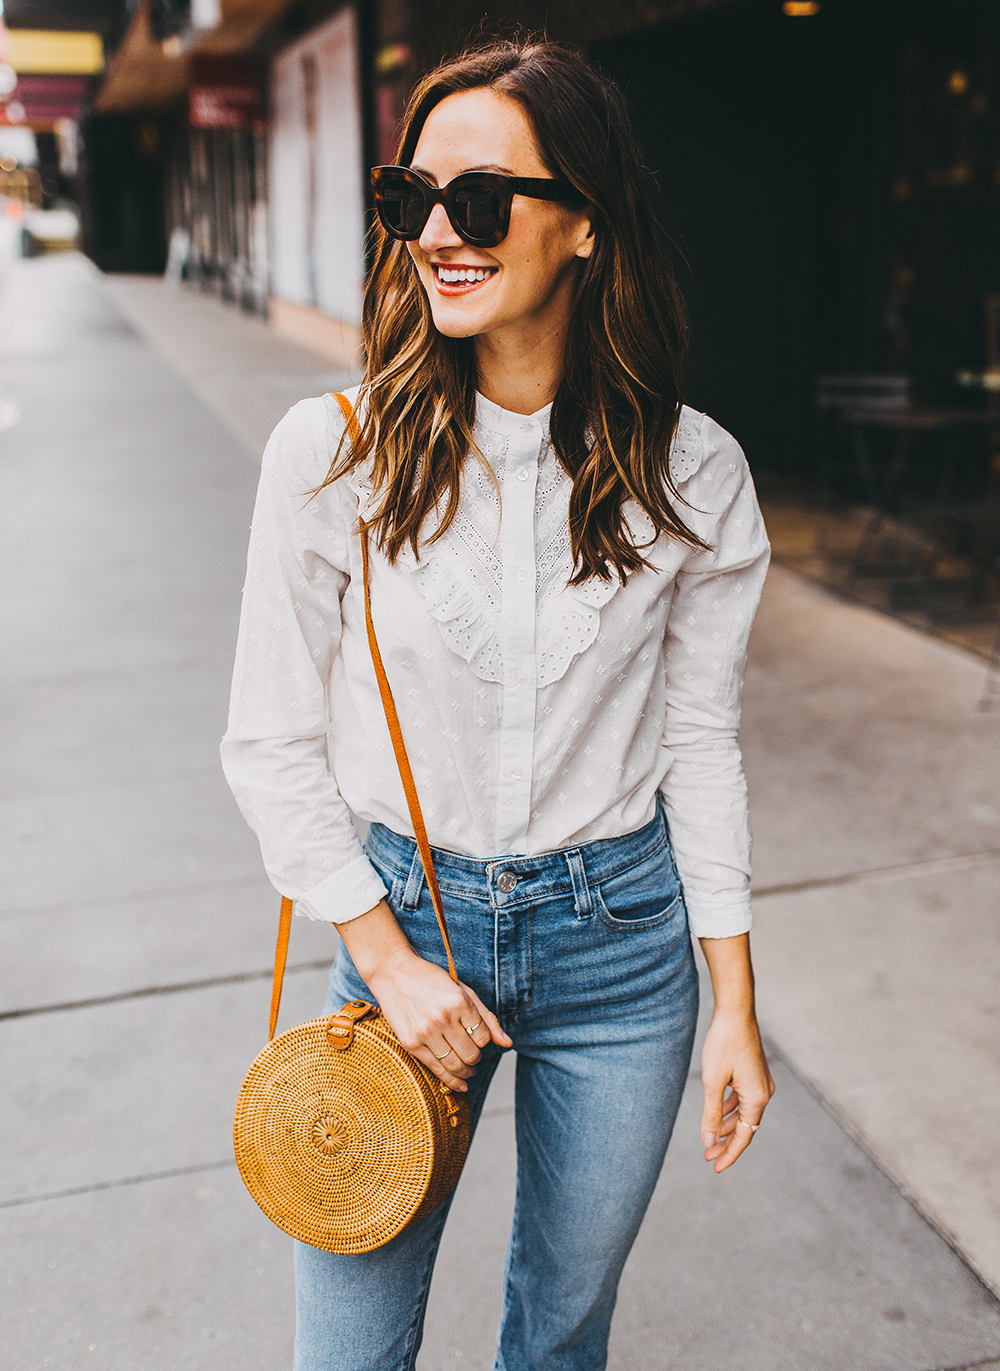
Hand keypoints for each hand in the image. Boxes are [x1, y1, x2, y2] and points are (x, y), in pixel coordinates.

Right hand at [366, 947, 510, 1091]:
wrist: (394, 974)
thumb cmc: (431, 980)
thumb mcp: (463, 991)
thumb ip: (486, 1017)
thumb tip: (507, 1043)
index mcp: (459, 1002)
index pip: (483, 1036)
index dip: (484, 1041)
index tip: (477, 1038)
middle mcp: (443, 1018)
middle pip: (471, 1054)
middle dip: (476, 1059)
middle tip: (474, 1057)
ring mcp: (425, 1032)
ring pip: (455, 1065)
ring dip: (466, 1072)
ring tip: (469, 1070)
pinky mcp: (411, 1043)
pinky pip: (436, 1069)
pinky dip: (451, 1081)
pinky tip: (460, 1083)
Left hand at [699, 1009, 774, 1171]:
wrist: (736, 1011)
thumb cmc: (723, 1044)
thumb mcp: (712, 1082)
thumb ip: (712, 1114)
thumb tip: (710, 1141)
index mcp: (757, 1098)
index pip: (744, 1136)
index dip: (729, 1154)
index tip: (715, 1167)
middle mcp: (764, 1093)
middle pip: (746, 1127)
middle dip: (726, 1142)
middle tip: (707, 1155)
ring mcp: (761, 1083)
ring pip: (744, 1114)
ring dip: (728, 1126)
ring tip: (710, 1138)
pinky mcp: (755, 1074)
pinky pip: (743, 1100)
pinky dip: (731, 1110)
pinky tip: (718, 1114)